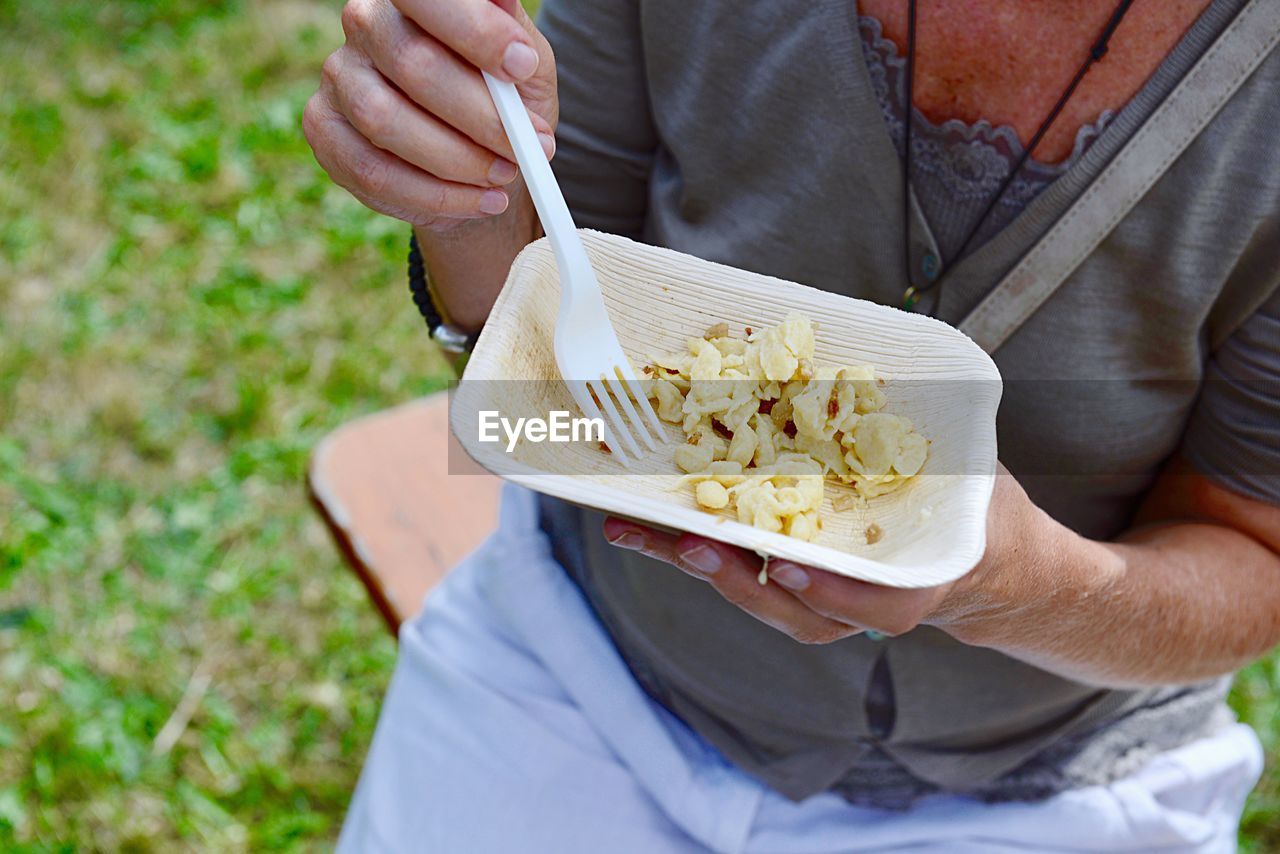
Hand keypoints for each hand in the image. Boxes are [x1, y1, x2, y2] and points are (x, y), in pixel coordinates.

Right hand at [303, 0, 556, 230]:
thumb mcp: (524, 62)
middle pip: (412, 65)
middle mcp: (365, 25)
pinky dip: (434, 197)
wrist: (478, 159)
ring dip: (458, 161)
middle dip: (480, 116)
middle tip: (526, 147)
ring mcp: (338, 79)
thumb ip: (513, 32)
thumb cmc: (501, 99)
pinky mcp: (325, 133)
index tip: (521, 67)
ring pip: (386, 122)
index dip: (474, 29)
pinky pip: (372, 173)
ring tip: (505, 176)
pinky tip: (478, 201)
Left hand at [602, 466, 1059, 645]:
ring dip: (688, 560)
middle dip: (732, 574)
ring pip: (746, 588)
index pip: (870, 603)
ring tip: (633, 531)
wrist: (972, 550)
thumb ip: (942, 453)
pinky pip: (731, 568)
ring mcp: (812, 597)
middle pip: (784, 601)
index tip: (788, 565)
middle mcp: (851, 603)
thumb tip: (910, 377)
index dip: (827, 590)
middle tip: (689, 544)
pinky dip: (684, 548)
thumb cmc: (969, 512)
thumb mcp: (975, 481)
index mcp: (907, 587)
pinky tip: (640, 525)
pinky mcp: (780, 577)